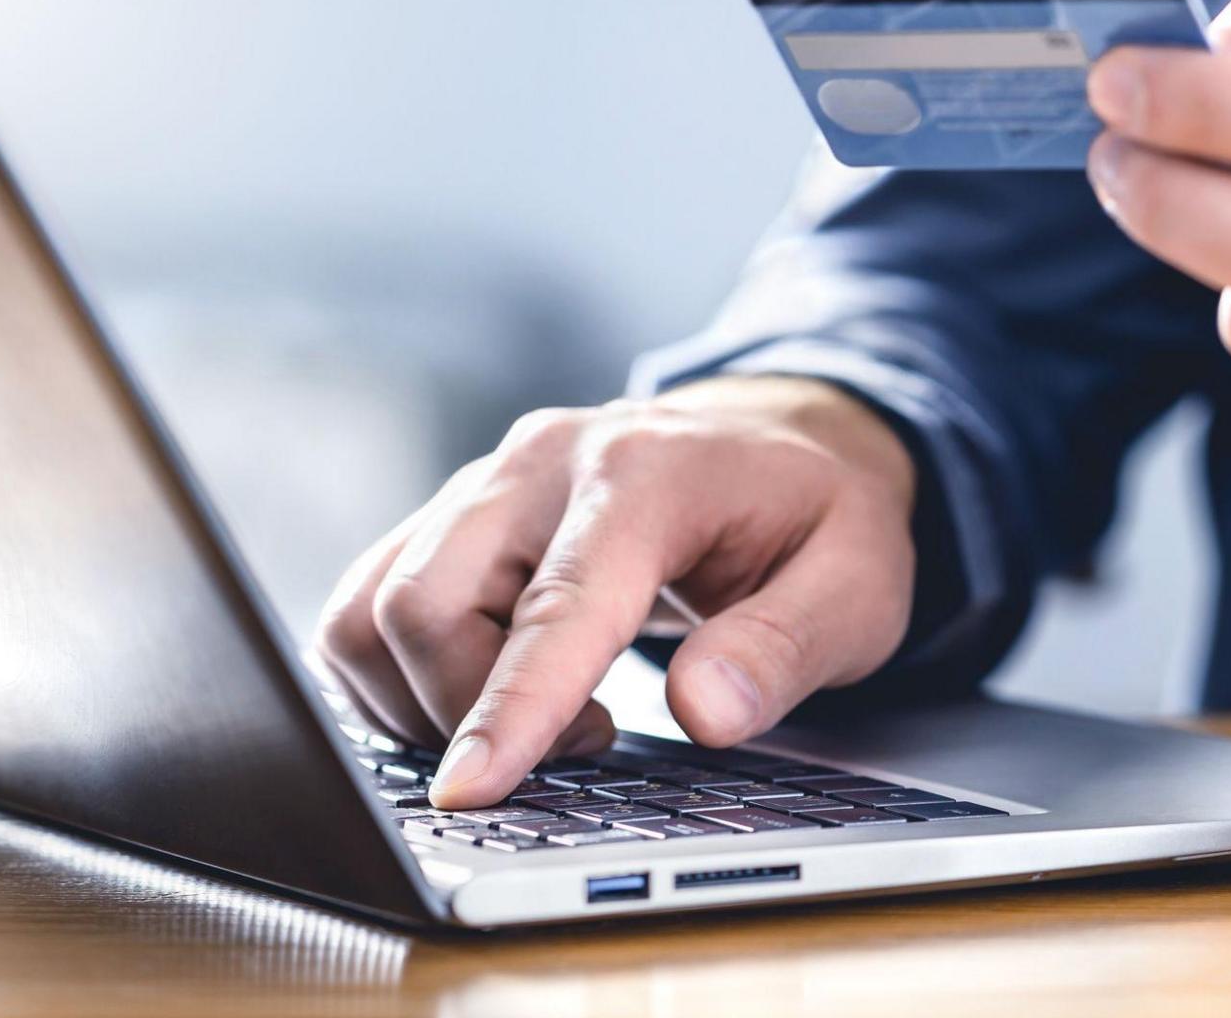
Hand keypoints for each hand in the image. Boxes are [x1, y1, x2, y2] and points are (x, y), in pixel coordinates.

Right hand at [315, 376, 915, 807]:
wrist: (785, 438)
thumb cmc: (820, 516)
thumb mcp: (858, 585)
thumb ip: (785, 648)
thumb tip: (704, 711)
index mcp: (645, 474)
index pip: (554, 607)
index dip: (508, 709)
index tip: (470, 794)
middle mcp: (542, 463)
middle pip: (424, 603)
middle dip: (466, 713)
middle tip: (589, 744)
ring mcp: (486, 482)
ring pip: (376, 608)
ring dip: (424, 698)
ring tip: (547, 719)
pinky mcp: (453, 513)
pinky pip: (372, 602)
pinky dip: (400, 675)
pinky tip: (490, 694)